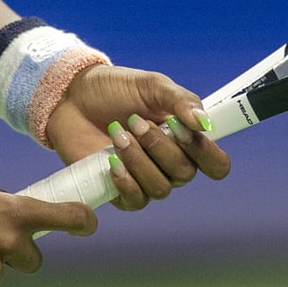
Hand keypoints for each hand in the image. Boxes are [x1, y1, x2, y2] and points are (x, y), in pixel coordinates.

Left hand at [43, 64, 231, 210]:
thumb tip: (206, 124)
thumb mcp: (151, 85)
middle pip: (184, 174)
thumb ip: (182, 101)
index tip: (181, 128)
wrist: (71, 96)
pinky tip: (111, 162)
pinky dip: (126, 182)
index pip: (216, 164)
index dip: (206, 153)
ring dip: (139, 160)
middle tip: (135, 121)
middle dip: (159, 147)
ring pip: (160, 189)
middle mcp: (170, 164)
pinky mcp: (120, 190)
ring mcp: (145, 178)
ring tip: (117, 133)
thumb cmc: (115, 89)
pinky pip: (135, 201)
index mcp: (185, 139)